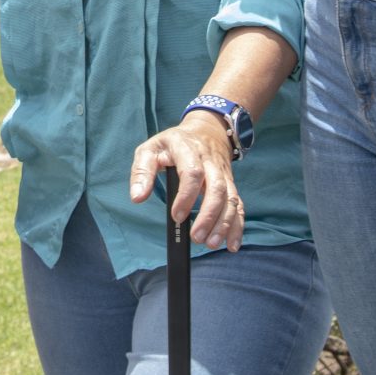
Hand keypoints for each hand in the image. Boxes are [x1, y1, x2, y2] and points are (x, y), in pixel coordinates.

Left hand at [130, 111, 247, 250]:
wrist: (206, 130)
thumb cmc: (172, 144)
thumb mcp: (150, 148)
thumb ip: (141, 172)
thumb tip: (137, 197)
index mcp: (187, 150)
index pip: (192, 172)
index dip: (186, 196)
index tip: (176, 216)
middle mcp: (210, 162)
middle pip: (217, 188)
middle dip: (209, 215)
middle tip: (197, 238)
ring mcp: (223, 174)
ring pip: (231, 198)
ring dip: (224, 223)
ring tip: (211, 243)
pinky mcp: (230, 185)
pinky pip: (238, 205)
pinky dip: (237, 225)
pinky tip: (232, 244)